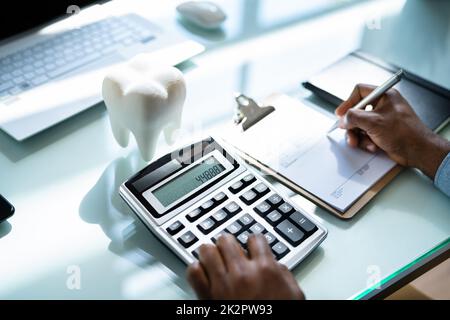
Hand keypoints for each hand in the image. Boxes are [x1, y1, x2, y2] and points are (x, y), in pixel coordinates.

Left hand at [186, 234, 304, 299]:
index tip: (251, 248)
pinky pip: (194, 271)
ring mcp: (222, 284)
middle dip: (228, 245)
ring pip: (207, 250)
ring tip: (214, 261)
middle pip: (226, 240)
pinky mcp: (206, 297)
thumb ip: (285, 274)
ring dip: (210, 254)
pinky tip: (204, 275)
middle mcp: (242, 273)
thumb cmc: (276, 317)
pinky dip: (196, 270)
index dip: (252, 243)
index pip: (254, 239)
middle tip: (230, 254)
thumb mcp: (293, 295)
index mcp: (266, 270)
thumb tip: (275, 265)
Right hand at [335, 84, 449, 178]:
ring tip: (360, 143)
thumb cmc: (405, 133)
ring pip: (359, 125)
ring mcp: (382, 120)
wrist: (418, 151)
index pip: (360, 92)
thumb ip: (354, 117)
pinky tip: (372, 146)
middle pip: (357, 111)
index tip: (340, 114)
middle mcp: (383, 106)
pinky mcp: (381, 133)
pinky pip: (365, 135)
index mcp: (384, 96)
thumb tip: (343, 119)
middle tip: (348, 132)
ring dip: (358, 136)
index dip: (348, 102)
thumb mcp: (374, 122)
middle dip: (351, 125)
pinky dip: (365, 142)